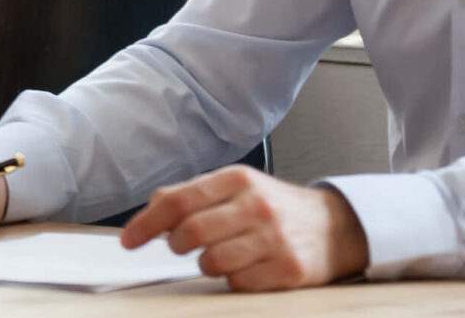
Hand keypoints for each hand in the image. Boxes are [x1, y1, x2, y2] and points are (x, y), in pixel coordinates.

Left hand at [120, 166, 368, 290]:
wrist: (336, 227)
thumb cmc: (273, 208)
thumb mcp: (236, 188)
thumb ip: (194, 196)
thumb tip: (151, 211)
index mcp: (237, 179)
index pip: (177, 201)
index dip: (146, 223)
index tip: (128, 241)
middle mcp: (257, 205)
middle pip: (191, 233)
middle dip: (176, 246)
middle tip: (182, 248)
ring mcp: (275, 238)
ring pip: (212, 262)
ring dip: (206, 264)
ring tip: (220, 255)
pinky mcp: (290, 270)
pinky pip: (239, 284)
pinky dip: (233, 280)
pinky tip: (246, 269)